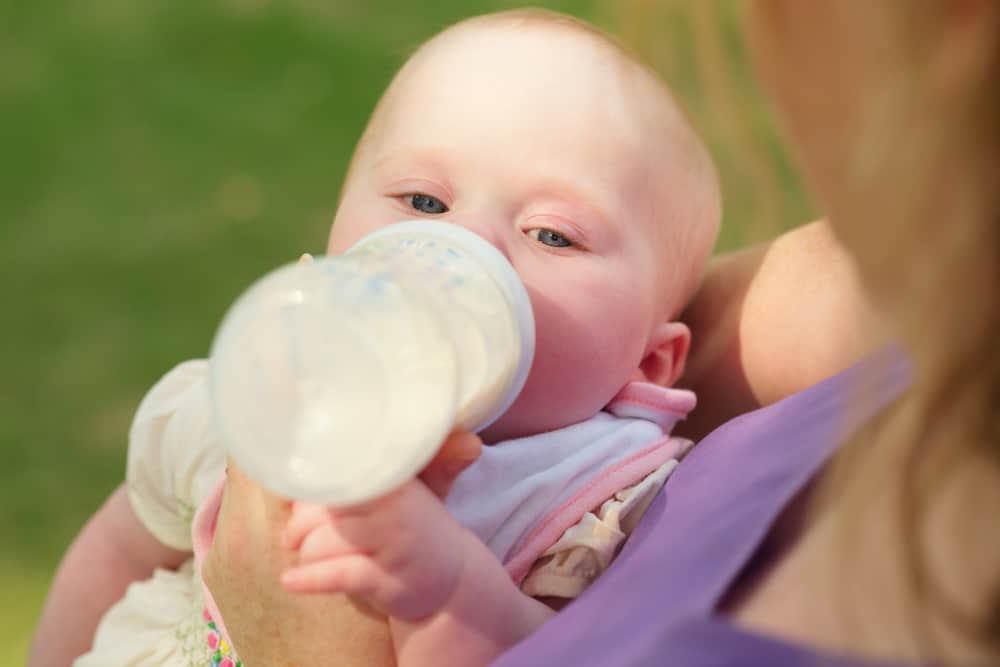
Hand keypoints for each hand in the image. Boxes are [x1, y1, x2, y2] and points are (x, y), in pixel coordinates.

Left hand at [280, 431, 482, 620]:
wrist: (454, 576)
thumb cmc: (408, 532)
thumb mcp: (389, 498)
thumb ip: (348, 489)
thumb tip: (290, 494)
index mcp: (392, 477)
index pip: (333, 476)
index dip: (307, 495)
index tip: (297, 507)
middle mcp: (395, 504)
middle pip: (320, 511)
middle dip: (298, 528)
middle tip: (294, 538)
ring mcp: (394, 541)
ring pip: (321, 543)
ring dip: (305, 555)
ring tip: (305, 559)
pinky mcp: (388, 578)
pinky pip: (336, 574)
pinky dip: (308, 580)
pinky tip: (290, 582)